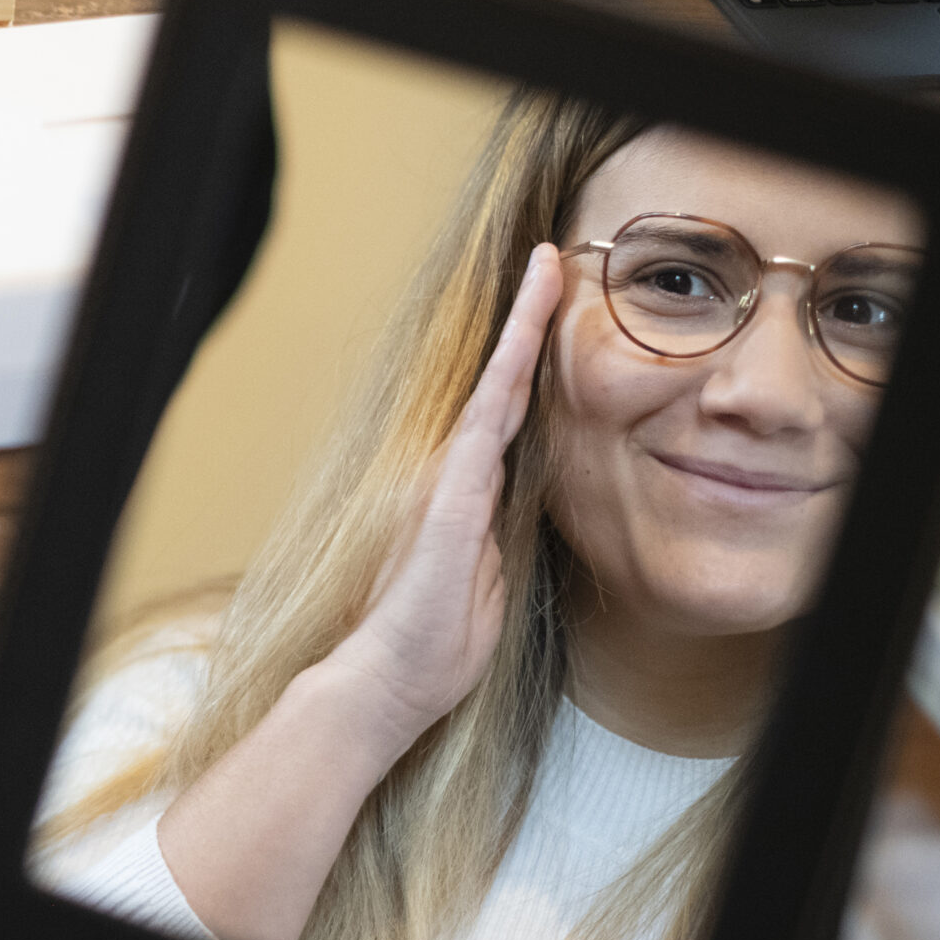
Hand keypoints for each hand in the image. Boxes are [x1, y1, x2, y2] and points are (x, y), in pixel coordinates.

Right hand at [324, 244, 561, 745]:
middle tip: (554, 256)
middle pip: (501, 384)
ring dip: (524, 327)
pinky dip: (507, 371)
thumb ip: (492, 532)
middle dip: (529, 317)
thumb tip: (505, 502)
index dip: (527, 358)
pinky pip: (486, 421)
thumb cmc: (432, 647)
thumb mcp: (482, 579)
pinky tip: (526, 332)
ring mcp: (447, 479)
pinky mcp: (448, 497)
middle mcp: (449, 473)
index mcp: (462, 495)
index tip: (550, 303)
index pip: (506, 414)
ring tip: (550, 269)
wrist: (385, 683)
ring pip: (495, 388)